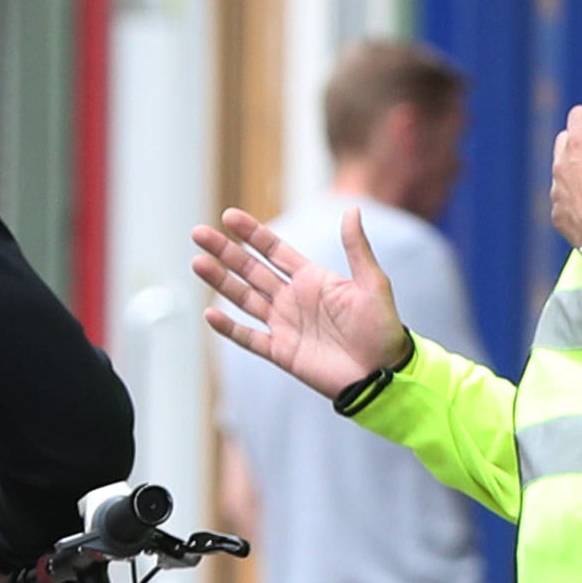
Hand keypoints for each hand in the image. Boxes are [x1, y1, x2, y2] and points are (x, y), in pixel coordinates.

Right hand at [191, 207, 410, 402]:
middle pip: (251, 270)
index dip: (251, 234)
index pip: (274, 250)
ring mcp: (284, 325)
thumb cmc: (383, 329)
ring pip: (244, 299)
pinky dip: (230, 328)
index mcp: (311, 279)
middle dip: (225, 251)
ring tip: (198, 262)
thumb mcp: (373, 283)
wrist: (382, 373)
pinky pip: (250, 338)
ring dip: (221, 282)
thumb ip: (356, 248)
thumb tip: (352, 209)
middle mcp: (293, 299)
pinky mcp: (282, 352)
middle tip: (199, 233)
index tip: (229, 217)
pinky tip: (210, 314)